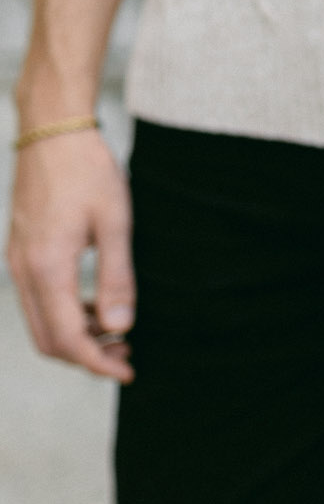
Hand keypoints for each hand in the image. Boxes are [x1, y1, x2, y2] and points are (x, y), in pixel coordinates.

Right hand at [7, 128, 135, 382]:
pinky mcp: (20, 252)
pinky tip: (96, 305)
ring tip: (118, 332)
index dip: (96, 363)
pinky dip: (65, 314)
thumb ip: (116, 278)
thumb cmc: (87, 170)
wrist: (52, 131)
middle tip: (126, 356)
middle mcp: (24, 271)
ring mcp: (17, 262)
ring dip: (76, 336)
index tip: (127, 372)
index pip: (67, 339)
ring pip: (41, 322)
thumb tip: (120, 327)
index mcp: (47, 267)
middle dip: (86, 356)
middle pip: (48, 340)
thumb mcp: (113, 222)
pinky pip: (38, 299)